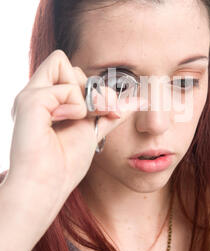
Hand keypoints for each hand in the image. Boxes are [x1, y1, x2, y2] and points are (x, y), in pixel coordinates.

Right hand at [6, 50, 146, 210]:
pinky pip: (62, 87)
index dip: (93, 86)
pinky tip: (64, 122)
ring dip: (82, 94)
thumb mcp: (94, 131)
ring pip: (61, 63)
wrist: (47, 187)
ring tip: (79, 118)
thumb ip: (110, 113)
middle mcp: (36, 94)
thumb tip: (139, 100)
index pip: (72, 71)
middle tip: (97, 113)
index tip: (107, 111)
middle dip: (91, 88)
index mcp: (48, 100)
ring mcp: (30, 96)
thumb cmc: (64, 165)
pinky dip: (73, 106)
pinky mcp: (29, 102)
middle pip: (68, 63)